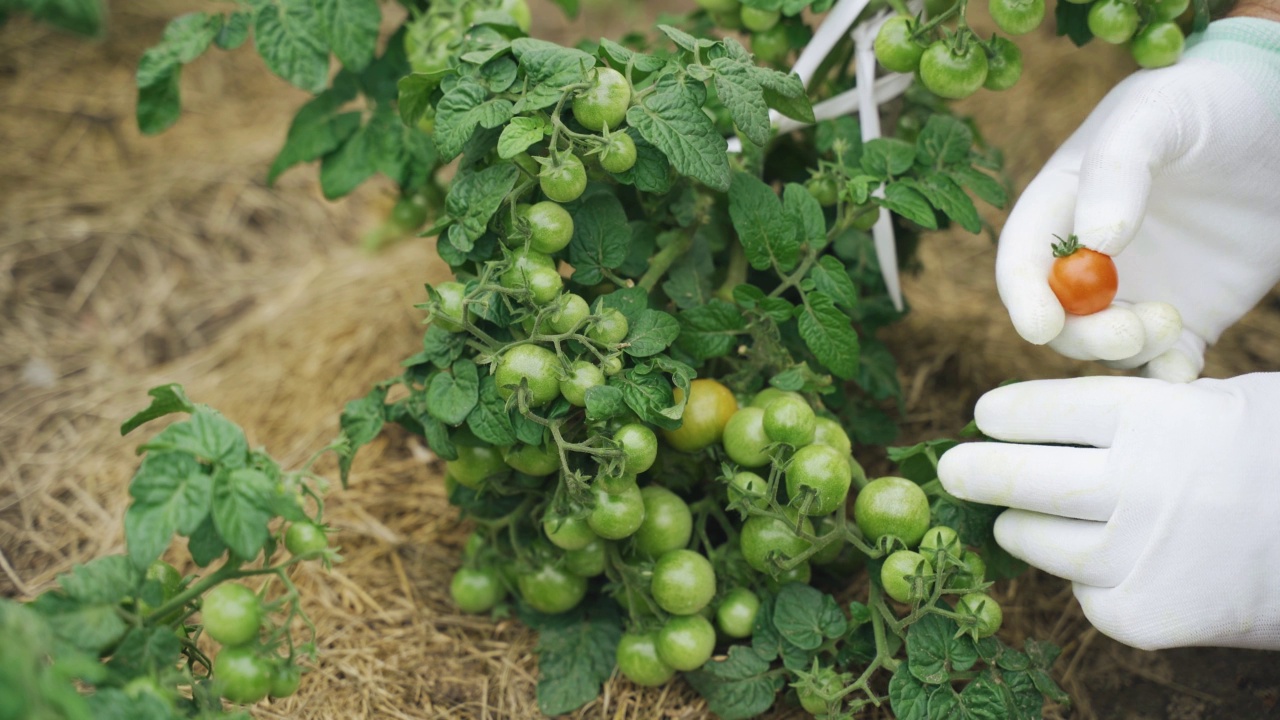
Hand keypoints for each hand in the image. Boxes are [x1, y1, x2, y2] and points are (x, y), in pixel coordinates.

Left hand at [938, 374, 1279, 649]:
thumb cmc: (1278, 460)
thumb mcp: (1217, 404)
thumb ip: (1134, 409)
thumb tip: (1043, 419)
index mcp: (1153, 419)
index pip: (1037, 412)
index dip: (1002, 415)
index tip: (986, 417)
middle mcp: (1136, 486)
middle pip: (1015, 478)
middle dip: (972, 471)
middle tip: (954, 469)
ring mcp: (1135, 556)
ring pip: (1033, 539)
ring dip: (1022, 526)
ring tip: (1024, 517)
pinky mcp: (1139, 616)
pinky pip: (1081, 591)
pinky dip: (1086, 577)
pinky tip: (1118, 561)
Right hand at [996, 19, 1279, 381]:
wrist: (1278, 123)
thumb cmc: (1204, 104)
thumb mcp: (1157, 114)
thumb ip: (1117, 169)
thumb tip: (1094, 244)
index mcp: (1061, 207)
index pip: (1021, 261)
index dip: (1023, 297)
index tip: (1041, 325)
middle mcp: (1086, 258)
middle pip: (1059, 318)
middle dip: (1083, 334)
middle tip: (1130, 331)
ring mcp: (1134, 290)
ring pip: (1106, 346)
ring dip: (1127, 351)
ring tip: (1172, 322)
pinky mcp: (1183, 317)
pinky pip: (1164, 362)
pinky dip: (1167, 374)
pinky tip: (1183, 367)